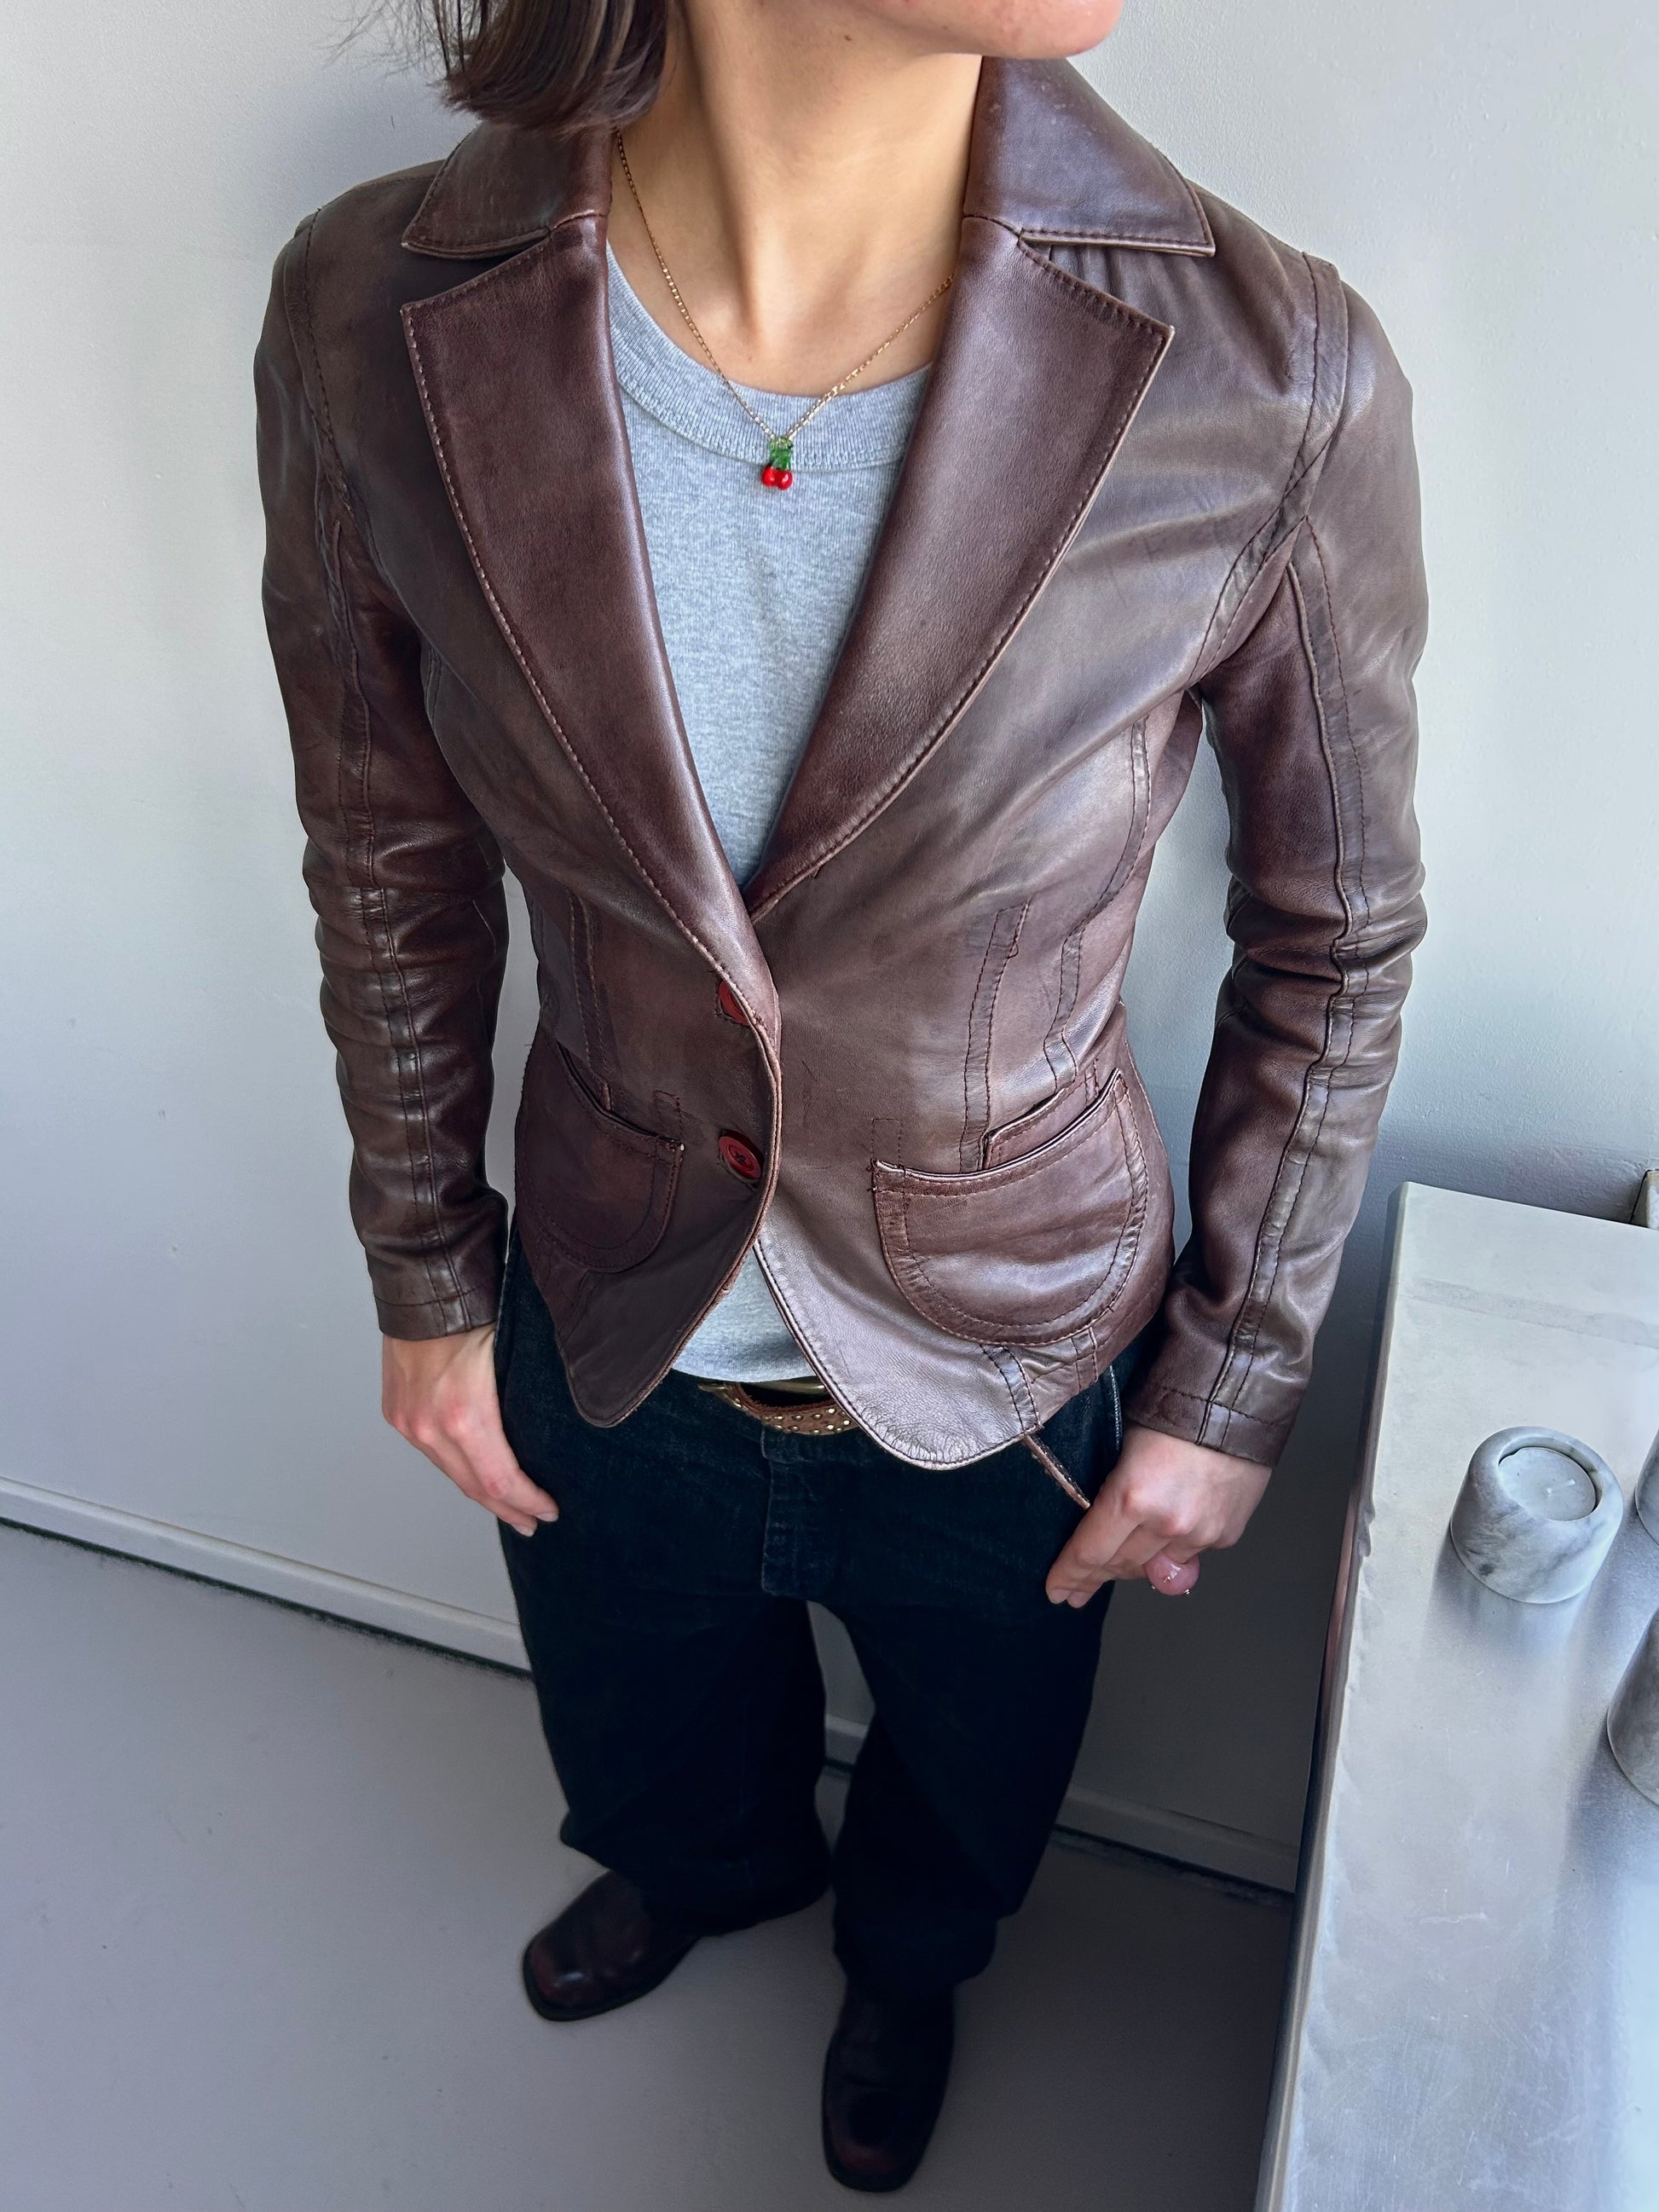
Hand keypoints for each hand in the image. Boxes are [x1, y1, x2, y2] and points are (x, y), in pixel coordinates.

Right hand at [381, 1324, 556, 1538]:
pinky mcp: (396, 1414)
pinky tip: (473, 1471)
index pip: (500, 1481)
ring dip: (480, 1492)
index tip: (549, 1510)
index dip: (527, 1501)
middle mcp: (429, 1427)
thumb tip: (553, 1433)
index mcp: (464, 1416)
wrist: (423, 1287)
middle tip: (532, 1521)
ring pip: (450, 1473)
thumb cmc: (471, 1312)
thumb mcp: (513, 1358)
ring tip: (507, 1504)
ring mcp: (408, 1422)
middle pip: (473, 1488)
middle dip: (507, 1508)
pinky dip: (456, 1467)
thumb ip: (524, 1403)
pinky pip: (431, 1453)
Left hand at [1045, 1423, 1270, 1605]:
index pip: (1090, 1551)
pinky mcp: (1227, 1534)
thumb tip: (1105, 1531)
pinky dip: (1172, 1551)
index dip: (1070, 1575)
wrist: (1238, 1395)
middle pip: (1121, 1565)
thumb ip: (1114, 1493)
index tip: (1056, 1590)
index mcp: (1132, 1496)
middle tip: (1077, 1591)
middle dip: (1095, 1578)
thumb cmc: (1175, 1406)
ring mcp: (1201, 1533)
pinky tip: (1161, 1541)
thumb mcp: (1125, 1444)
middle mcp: (1168, 1522)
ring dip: (1134, 1567)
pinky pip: (1190, 1554)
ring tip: (1115, 1569)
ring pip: (1155, 1567)